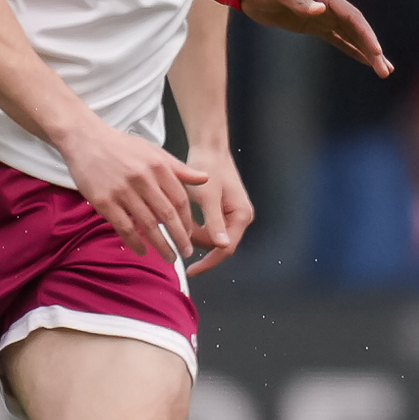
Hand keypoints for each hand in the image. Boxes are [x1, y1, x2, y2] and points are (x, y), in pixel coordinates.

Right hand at [58, 118, 211, 259]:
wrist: (86, 140)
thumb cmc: (120, 146)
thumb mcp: (153, 151)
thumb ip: (178, 168)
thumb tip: (205, 178)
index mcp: (158, 166)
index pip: (180, 199)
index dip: (187, 220)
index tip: (190, 234)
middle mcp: (142, 179)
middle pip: (168, 215)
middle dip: (180, 238)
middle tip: (186, 252)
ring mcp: (122, 191)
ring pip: (148, 225)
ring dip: (161, 245)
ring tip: (169, 257)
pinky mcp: (104, 201)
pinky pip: (124, 227)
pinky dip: (135, 243)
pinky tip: (142, 251)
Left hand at [182, 142, 255, 274]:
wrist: (209, 148)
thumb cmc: (210, 168)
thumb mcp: (208, 197)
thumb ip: (215, 223)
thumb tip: (222, 246)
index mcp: (240, 216)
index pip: (225, 249)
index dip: (208, 263)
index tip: (190, 271)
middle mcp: (240, 217)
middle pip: (218, 244)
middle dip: (198, 244)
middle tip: (178, 234)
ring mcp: (233, 214)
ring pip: (212, 237)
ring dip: (196, 234)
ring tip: (180, 224)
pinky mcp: (224, 210)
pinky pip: (210, 227)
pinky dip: (197, 226)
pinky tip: (184, 220)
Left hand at [237, 0, 388, 74]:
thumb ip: (299, 2)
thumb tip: (321, 11)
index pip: (352, 17)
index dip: (366, 35)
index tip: (376, 52)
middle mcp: (328, 6)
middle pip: (357, 30)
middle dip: (372, 50)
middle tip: (386, 71)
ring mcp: (322, 17)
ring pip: (351, 36)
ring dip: (367, 52)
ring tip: (383, 71)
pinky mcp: (313, 26)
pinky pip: (338, 40)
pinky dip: (351, 50)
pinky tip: (364, 61)